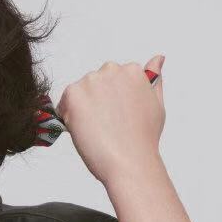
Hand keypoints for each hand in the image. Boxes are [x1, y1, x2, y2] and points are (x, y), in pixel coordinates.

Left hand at [55, 54, 165, 186]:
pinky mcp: (73, 94)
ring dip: (83, 109)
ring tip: (98, 131)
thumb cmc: (144, 139)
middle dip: (97, 102)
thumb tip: (158, 59)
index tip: (118, 117)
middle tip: (107, 126)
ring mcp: (91, 81)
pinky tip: (85, 131)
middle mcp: (111, 70)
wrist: (130, 162)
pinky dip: (68, 117)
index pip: (113, 79)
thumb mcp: (156, 104)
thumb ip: (153, 79)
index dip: (113, 101)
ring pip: (79, 93)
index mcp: (132, 70)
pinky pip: (63, 104)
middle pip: (95, 83)